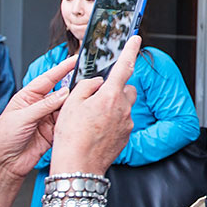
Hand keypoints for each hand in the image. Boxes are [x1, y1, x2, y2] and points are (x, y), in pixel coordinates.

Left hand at [0, 55, 75, 178]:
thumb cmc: (3, 138)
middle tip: (87, 82)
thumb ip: (44, 105)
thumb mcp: (22, 117)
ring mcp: (46, 120)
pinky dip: (72, 120)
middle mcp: (38, 107)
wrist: (3, 163)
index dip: (62, 69)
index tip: (75, 60)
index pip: (48, 79)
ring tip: (84, 100)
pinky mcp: (52, 133)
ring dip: (74, 105)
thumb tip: (63, 93)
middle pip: (59, 93)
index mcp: (27, 97)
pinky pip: (66, 123)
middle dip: (72, 87)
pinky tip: (78, 117)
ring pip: (65, 108)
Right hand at [49, 36, 139, 176]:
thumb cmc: (72, 138)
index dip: (130, 50)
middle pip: (125, 88)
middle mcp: (123, 109)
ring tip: (92, 118)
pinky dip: (112, 121)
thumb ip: (87, 87)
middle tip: (94, 99)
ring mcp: (126, 124)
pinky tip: (96, 130)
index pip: (124, 66)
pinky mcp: (126, 136)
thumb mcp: (71, 104)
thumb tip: (97, 83)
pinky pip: (122, 121)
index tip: (136, 39)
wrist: (78, 167)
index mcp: (110, 96)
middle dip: (114, 88)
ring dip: (113, 106)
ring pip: (124, 105)